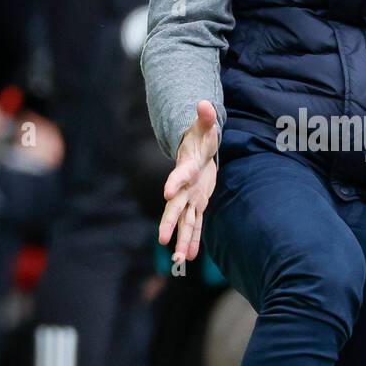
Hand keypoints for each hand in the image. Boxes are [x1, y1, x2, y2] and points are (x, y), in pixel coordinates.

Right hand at [159, 99, 218, 262]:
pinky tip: (186, 258)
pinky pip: (193, 225)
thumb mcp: (204, 127)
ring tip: (177, 260)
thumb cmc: (200, 137)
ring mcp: (189, 198)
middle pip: (174, 207)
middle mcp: (184, 187)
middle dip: (169, 223)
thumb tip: (205, 105)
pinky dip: (191, 240)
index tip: (167, 193)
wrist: (196, 150)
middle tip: (161, 239)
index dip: (174, 183)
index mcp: (186, 168)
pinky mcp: (196, 204)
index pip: (179, 176)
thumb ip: (205, 118)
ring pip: (183, 222)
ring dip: (180, 240)